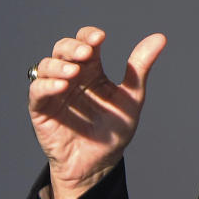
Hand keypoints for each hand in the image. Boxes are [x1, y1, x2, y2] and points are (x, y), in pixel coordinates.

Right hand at [29, 26, 165, 198]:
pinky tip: (62, 85)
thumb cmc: (114, 130)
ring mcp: (54, 91)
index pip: (85, 42)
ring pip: (46, 66)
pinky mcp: (41, 109)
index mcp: (92, 70)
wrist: (100, 164)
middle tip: (86, 52)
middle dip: (72, 47)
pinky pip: (37, 91)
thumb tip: (160, 37)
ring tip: (74, 72)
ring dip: (59, 65)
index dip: (89, 35)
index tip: (101, 37)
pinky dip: (47, 85)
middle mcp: (71, 77)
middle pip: (62, 49)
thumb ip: (140, 67)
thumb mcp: (132, 96)